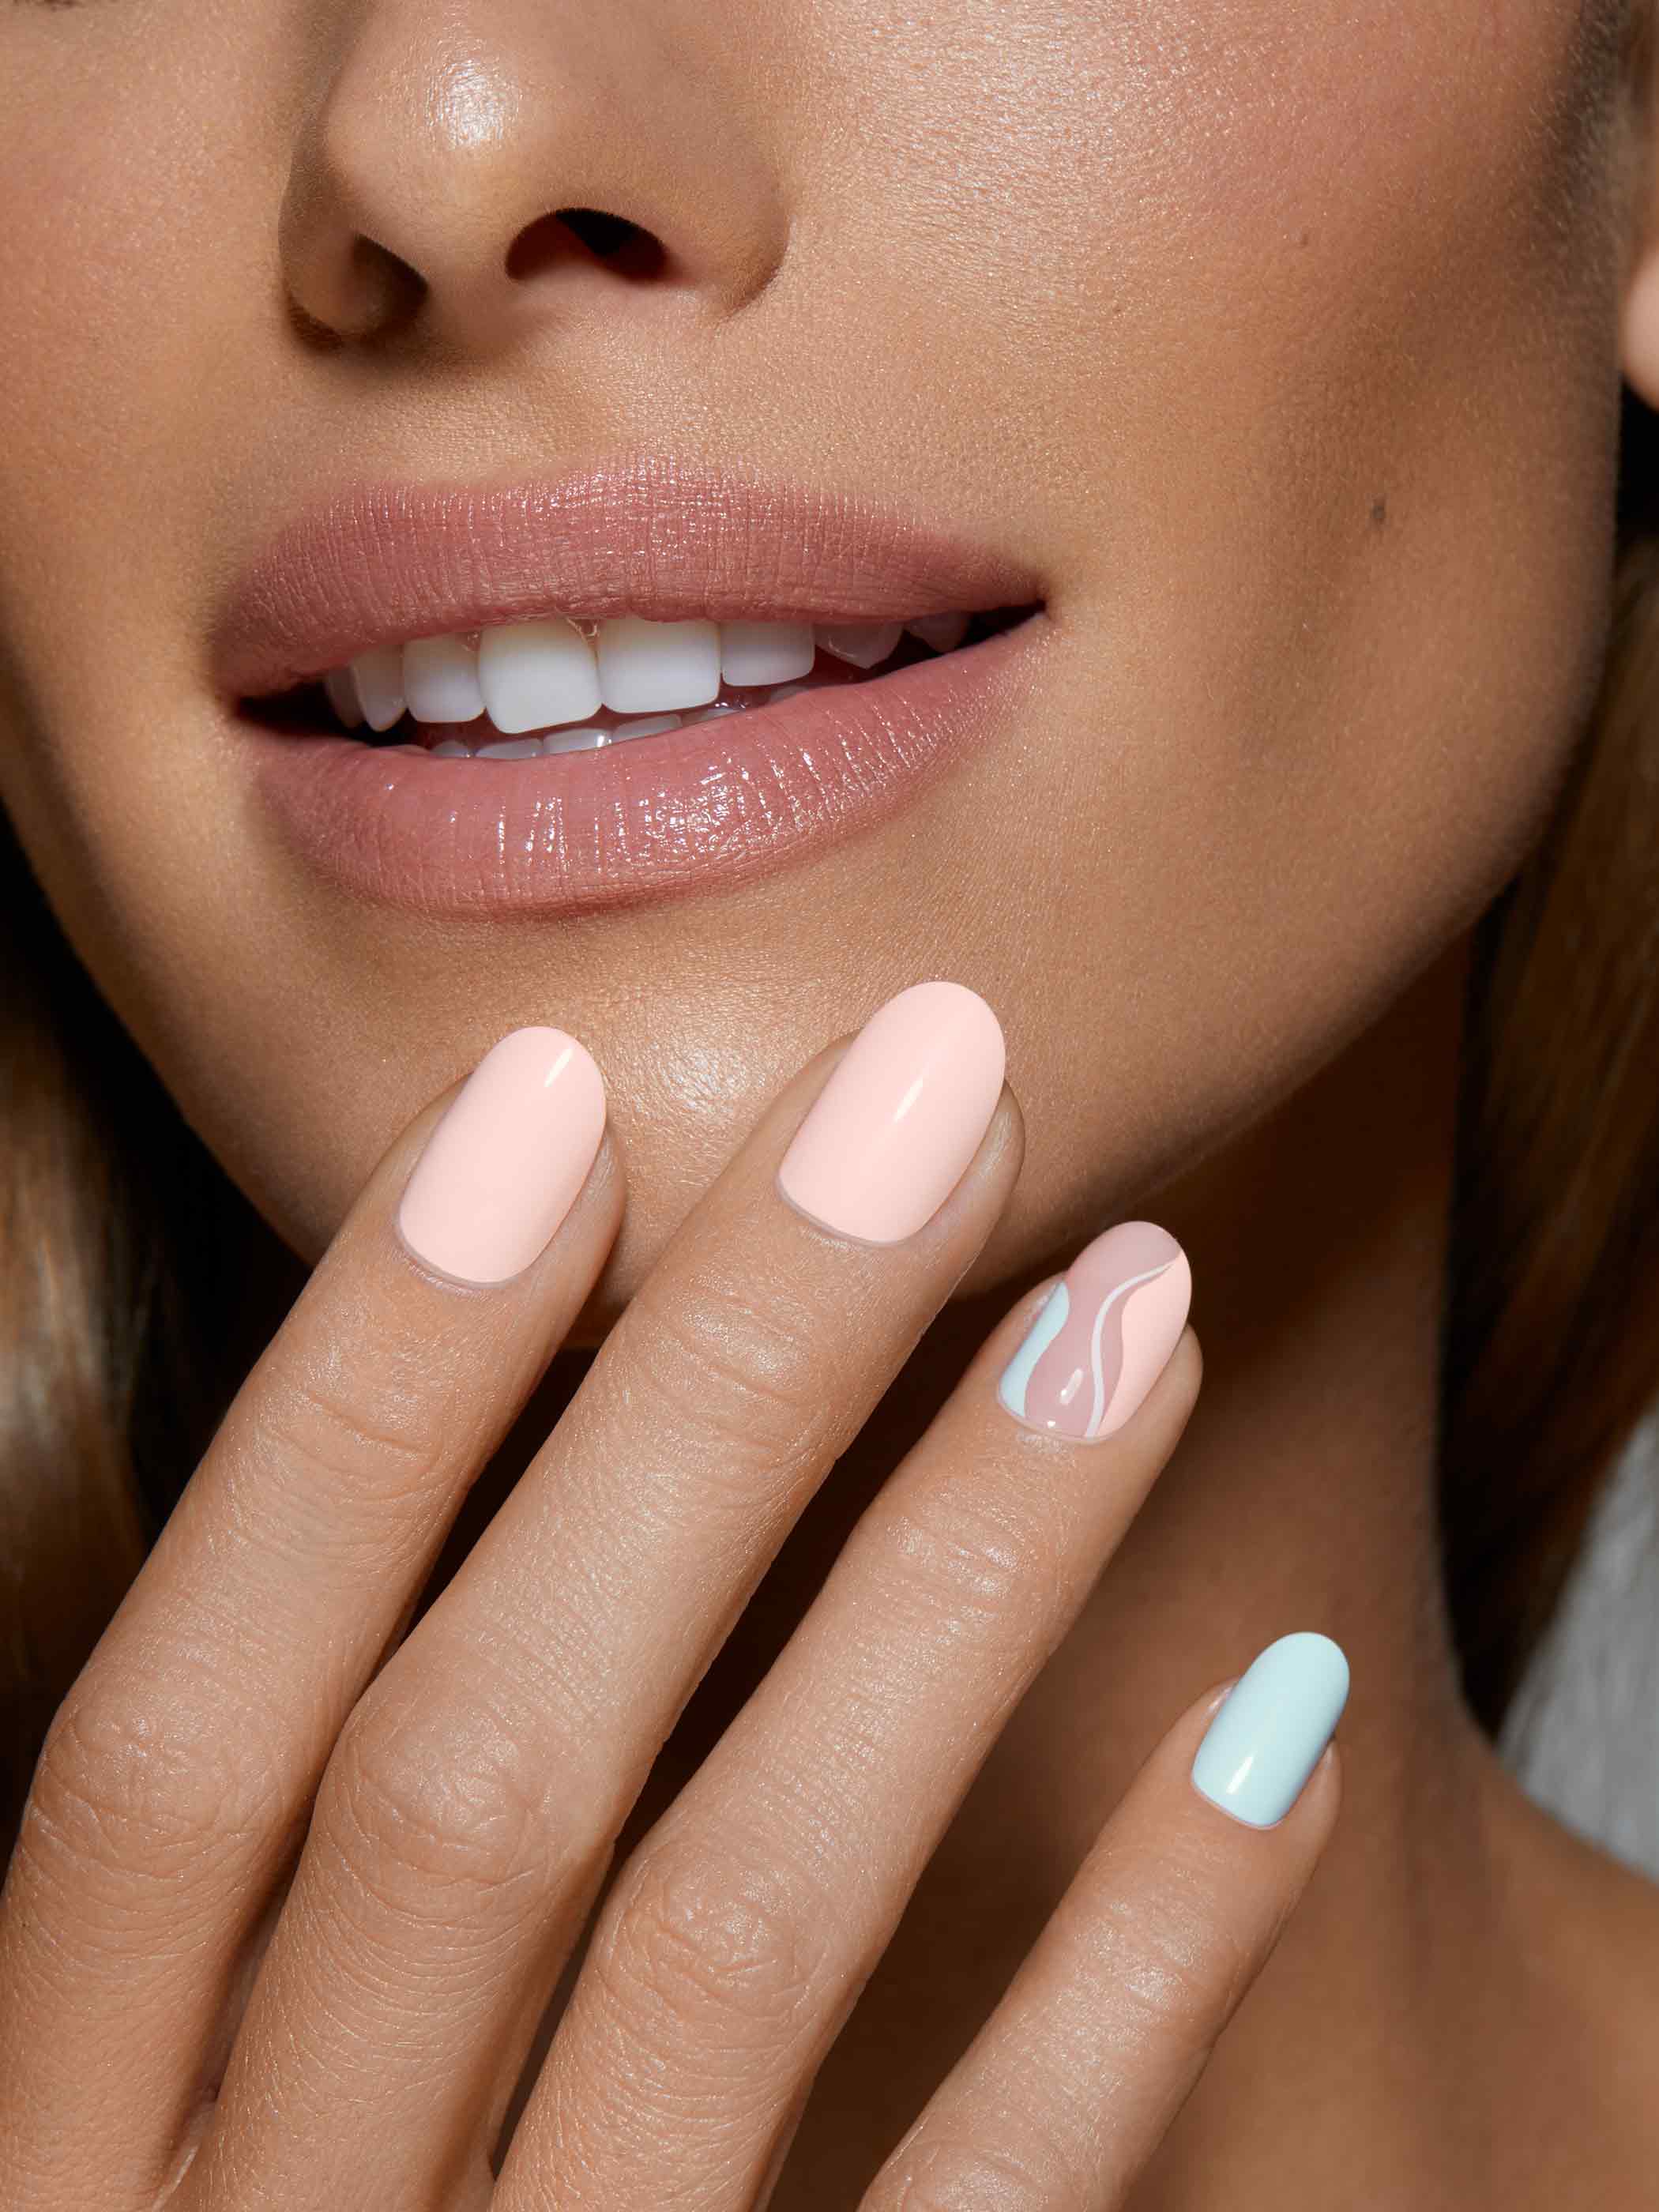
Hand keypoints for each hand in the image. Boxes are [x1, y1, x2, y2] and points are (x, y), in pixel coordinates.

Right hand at [0, 984, 1343, 2210]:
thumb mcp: (175, 2135)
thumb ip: (274, 1902)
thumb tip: (471, 1463)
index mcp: (55, 2160)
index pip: (185, 1731)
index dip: (352, 1398)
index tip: (545, 1097)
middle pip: (477, 1773)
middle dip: (710, 1387)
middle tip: (932, 1082)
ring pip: (728, 1936)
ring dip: (950, 1583)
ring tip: (1130, 1297)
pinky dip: (1135, 1970)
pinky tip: (1283, 1713)